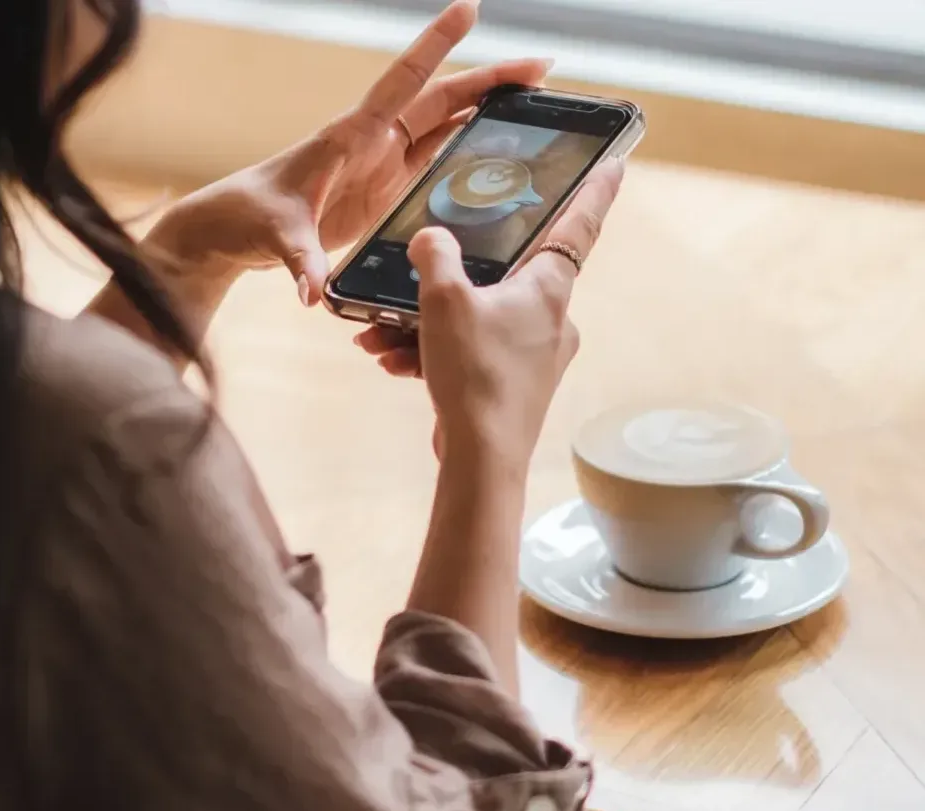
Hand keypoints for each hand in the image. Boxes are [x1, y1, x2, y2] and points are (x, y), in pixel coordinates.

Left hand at [145, 0, 550, 303]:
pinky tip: (499, 154)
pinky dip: (468, 153)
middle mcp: (371, 142)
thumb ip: (298, 258)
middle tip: (542, 70)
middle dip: (490, 81)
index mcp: (349, 136)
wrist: (231, 232)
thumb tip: (313, 291)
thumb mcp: (273, 234)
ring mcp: (381, 166)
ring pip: (444, 128)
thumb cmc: (246, 217)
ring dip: (486, 114)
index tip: (470, 7)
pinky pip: (434, 164)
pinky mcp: (384, 192)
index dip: (436, 45)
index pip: (402, 81)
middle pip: (441, 100)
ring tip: (534, 103)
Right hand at [389, 161, 624, 468]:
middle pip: (504, 277)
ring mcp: (536, 357)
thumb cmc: (475, 374)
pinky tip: (397, 363)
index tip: (616, 161)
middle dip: (450, 280)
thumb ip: (435, 256)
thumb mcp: (443, 300)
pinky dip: (435, 353)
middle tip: (415, 278)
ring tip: (384, 337)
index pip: (580, 223)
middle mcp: (552, 320)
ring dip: (429, 325)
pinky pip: (471, 354)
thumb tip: (430, 239)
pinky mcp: (514, 388)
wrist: (482, 459)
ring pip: (478, 320)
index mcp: (549, 288)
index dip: (596, 189)